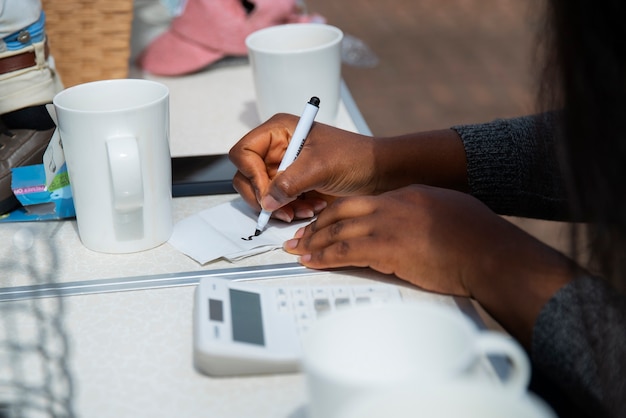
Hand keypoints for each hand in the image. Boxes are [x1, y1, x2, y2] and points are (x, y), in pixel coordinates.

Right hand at [229, 113, 375, 221]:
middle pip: (247, 176)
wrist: (378, 173)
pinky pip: (278, 203)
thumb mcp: (320, 166)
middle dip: (264, 197)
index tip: (268, 192)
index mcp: (279, 131)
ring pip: (261, 194)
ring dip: (279, 207)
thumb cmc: (355, 157)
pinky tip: (312, 208)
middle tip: (281, 209)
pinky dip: (290, 210)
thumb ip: (290, 182)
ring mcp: (283, 168)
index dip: (251, 174)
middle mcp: (276, 149)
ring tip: (304, 210)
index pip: (244, 152)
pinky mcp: (293, 186)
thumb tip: (266, 201)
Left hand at [284, 185, 573, 312]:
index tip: (323, 223)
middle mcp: (391, 206)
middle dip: (317, 225)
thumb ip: (422, 213)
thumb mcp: (447, 211)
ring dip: (314, 242)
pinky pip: (345, 251)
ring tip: (298, 251)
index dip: (336, 213)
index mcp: (405, 196)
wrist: (490, 253)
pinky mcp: (387, 249)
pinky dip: (324, 256)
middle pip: (341, 211)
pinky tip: (312, 262)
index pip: (360, 202)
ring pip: (338, 230)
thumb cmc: (477, 237)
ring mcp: (388, 225)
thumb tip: (409, 224)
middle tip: (300, 236)